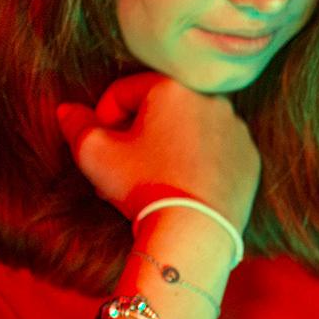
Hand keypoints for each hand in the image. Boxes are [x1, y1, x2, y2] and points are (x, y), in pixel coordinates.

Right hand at [55, 72, 259, 229]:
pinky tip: (182, 187)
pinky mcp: (249, 157)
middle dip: (136, 134)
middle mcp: (212, 100)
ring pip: (189, 131)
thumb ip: (76, 125)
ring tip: (150, 180)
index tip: (101, 146)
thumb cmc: (143, 186)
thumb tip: (68, 110)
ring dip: (168, 147)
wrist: (195, 230)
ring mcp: (236, 129)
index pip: (124, 92)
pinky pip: (216, 153)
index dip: (103, 118)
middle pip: (160, 111)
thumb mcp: (94, 153)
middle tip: (121, 167)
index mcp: (173, 88)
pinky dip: (198, 163)